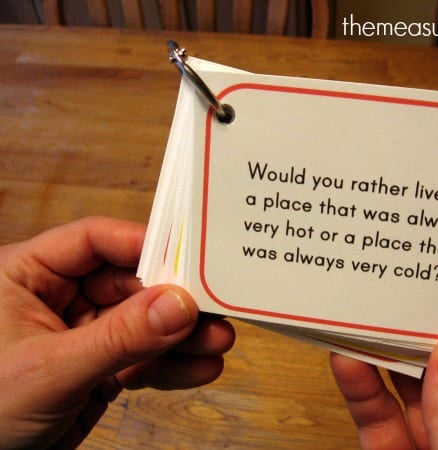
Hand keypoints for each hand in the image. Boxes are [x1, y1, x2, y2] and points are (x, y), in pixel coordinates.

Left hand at [0, 217, 234, 448]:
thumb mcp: (49, 369)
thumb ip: (118, 337)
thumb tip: (176, 306)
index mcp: (28, 276)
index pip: (94, 242)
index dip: (142, 245)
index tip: (187, 255)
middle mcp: (58, 299)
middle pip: (130, 283)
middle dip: (174, 300)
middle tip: (213, 307)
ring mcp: (82, 335)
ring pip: (143, 324)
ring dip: (182, 335)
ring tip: (217, 340)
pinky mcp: (100, 368)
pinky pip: (143, 358)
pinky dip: (172, 365)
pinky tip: (200, 367)